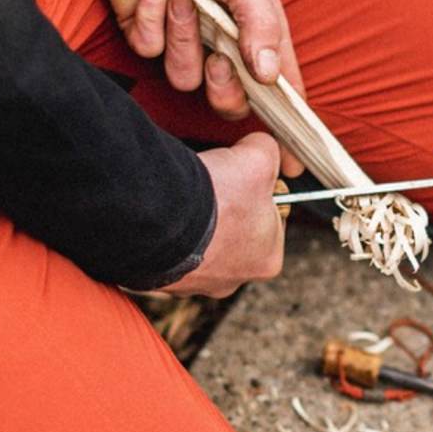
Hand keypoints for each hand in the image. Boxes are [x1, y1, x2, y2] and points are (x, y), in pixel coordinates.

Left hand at [62, 0, 302, 175]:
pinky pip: (150, 54)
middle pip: (230, 101)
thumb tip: (271, 76)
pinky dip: (150, 20)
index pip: (281, 91)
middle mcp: (223, 43)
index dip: (289, 129)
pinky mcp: (147, 35)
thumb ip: (259, 25)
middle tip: (217, 52)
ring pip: (184, 80)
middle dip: (221, 83)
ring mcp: (184, 41)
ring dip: (181, 36)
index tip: (293, 164)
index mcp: (258, 30)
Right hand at [161, 133, 284, 297]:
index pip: (271, 219)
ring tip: (187, 202)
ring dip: (196, 224)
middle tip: (213, 189)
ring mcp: (197, 284)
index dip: (256, 192)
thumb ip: (269, 152)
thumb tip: (263, 147)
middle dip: (225, 211)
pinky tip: (168, 217)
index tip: (242, 179)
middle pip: (236, 234)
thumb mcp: (259, 157)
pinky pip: (172, 252)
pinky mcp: (165, 280)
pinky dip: (170, 235)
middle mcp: (234, 280)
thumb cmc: (216, 197)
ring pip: (203, 245)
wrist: (161, 217)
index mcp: (268, 259)